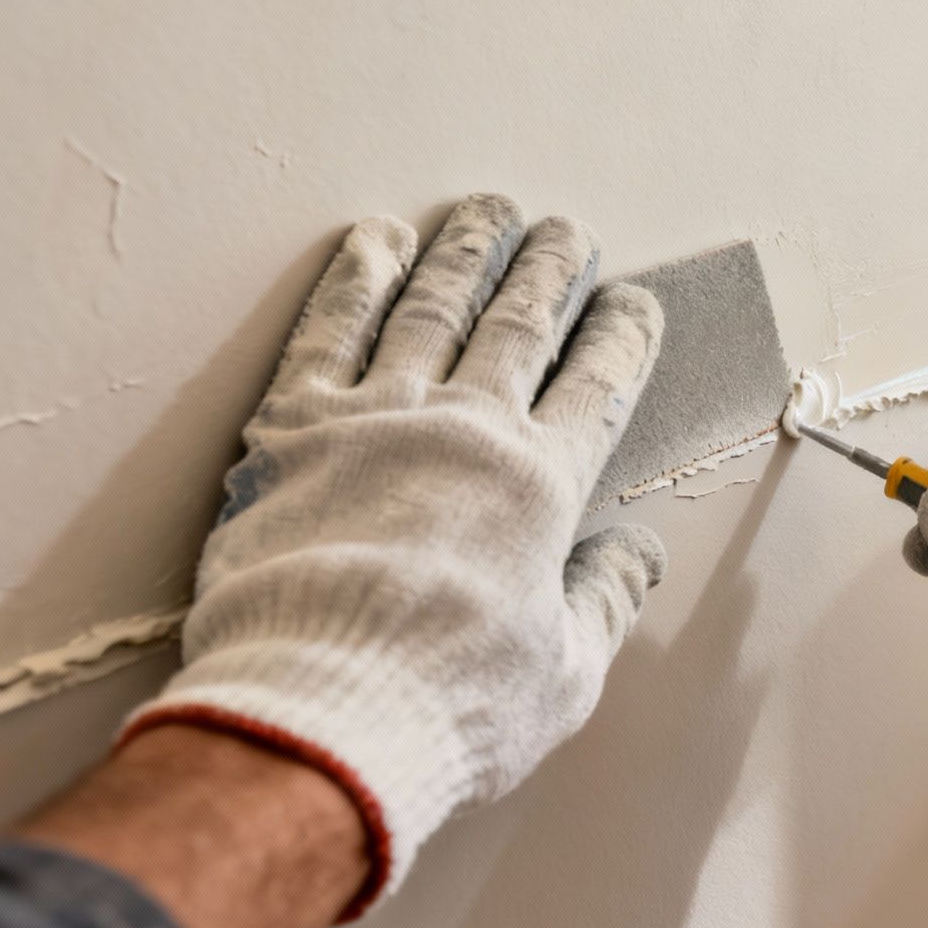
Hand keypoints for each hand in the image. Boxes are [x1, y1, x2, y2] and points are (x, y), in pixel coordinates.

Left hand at [123, 195, 665, 916]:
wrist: (318, 712)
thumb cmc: (447, 704)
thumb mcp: (566, 670)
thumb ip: (606, 597)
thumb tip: (635, 554)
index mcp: (542, 486)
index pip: (598, 385)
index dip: (621, 336)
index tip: (631, 302)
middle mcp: (469, 431)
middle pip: (520, 327)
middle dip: (551, 271)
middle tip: (566, 233)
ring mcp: (379, 419)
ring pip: (434, 309)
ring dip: (466, 252)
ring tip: (487, 214)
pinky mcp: (292, 428)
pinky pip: (331, 330)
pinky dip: (357, 277)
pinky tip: (376, 241)